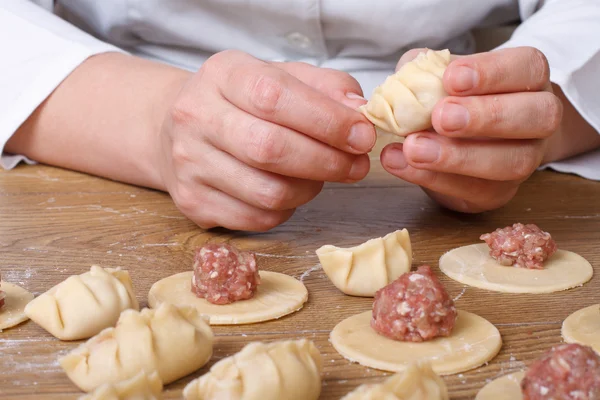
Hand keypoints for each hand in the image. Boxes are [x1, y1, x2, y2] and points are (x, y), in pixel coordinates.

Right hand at [157, 50, 374, 230]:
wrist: (177, 129)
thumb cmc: (241, 102)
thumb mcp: (280, 76)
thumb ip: (324, 87)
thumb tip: (359, 111)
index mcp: (222, 75)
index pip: (275, 97)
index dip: (326, 120)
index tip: (362, 135)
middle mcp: (196, 117)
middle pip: (270, 149)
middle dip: (327, 162)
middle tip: (357, 165)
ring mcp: (189, 164)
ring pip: (268, 192)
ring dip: (310, 188)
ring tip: (322, 175)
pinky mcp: (193, 202)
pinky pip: (257, 219)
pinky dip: (287, 209)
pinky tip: (291, 190)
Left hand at [381, 47, 562, 212]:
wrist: (458, 140)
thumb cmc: (452, 97)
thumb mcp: (435, 74)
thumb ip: (424, 70)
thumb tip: (407, 78)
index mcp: (528, 77)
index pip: (528, 68)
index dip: (492, 72)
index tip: (452, 78)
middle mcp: (539, 118)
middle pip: (538, 116)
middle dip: (486, 117)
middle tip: (441, 117)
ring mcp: (525, 158)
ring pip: (512, 162)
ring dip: (458, 157)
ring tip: (414, 148)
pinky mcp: (500, 192)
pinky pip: (476, 191)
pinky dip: (433, 178)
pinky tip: (400, 163)